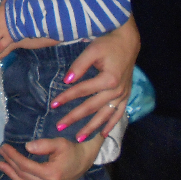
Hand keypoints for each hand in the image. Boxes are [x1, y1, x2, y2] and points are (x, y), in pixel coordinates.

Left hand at [0, 135, 101, 179]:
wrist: (83, 161)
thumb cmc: (71, 150)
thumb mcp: (59, 143)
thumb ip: (43, 144)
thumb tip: (27, 146)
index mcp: (52, 174)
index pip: (25, 165)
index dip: (12, 156)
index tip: (4, 148)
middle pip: (23, 175)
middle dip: (9, 163)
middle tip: (0, 154)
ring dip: (12, 176)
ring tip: (2, 166)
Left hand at [51, 17, 139, 139]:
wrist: (128, 42)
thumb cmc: (108, 43)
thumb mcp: (92, 50)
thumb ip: (79, 66)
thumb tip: (67, 80)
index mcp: (109, 79)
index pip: (82, 91)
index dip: (67, 97)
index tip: (52, 103)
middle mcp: (117, 90)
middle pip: (92, 107)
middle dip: (75, 117)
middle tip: (59, 127)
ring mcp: (123, 95)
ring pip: (105, 115)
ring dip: (92, 127)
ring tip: (79, 138)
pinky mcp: (126, 95)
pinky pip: (119, 114)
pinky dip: (111, 124)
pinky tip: (103, 133)